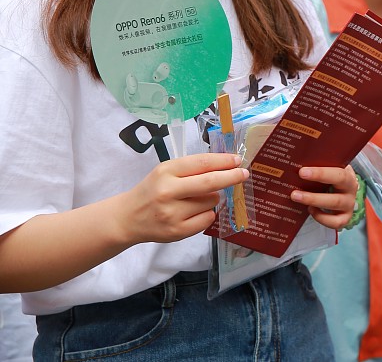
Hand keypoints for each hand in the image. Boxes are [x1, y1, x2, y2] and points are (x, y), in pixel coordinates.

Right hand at [118, 153, 248, 244]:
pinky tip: (194, 213)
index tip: (238, 160)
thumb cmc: (152, 191)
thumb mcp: (166, 172)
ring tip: (196, 199)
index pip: (202, 163)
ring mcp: (172, 213)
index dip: (224, 161)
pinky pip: (207, 219)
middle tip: (244, 174)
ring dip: (213, 198)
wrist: (128, 218)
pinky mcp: (177, 231)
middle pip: (210, 182)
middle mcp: (168, 192)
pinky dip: (207, 214)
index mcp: (165, 172)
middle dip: (231, 177)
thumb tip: (227, 166)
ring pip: (211, 201)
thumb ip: (192, 169)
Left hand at [293, 165, 358, 229]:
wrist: (339, 190)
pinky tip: (311, 210)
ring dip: (314, 201)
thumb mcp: (326, 169)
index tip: (302, 172)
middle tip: (294, 192)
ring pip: (335, 203)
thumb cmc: (329, 178)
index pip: (338, 173)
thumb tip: (294, 163)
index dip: (321, 173)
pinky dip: (321, 218)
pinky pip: (335, 222)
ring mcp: (349, 204)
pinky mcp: (345, 218)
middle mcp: (351, 189)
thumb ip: (316, 165)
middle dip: (315, 192)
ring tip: (297, 198)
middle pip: (336, 192)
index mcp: (347, 174)